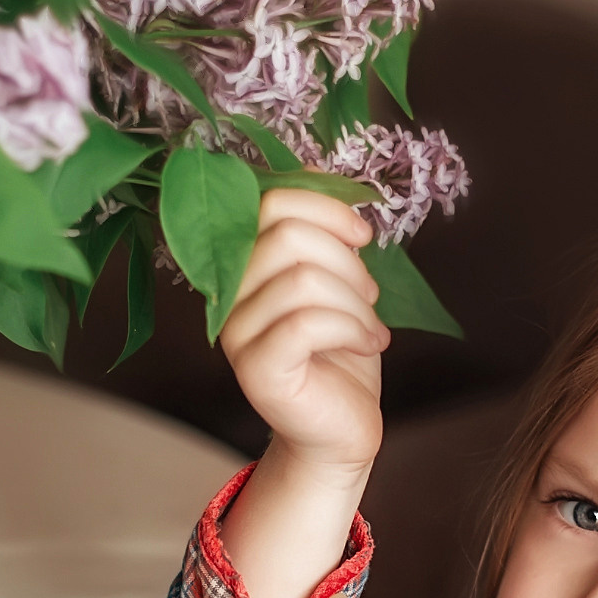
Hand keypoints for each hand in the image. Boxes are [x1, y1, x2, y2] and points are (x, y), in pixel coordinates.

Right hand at [219, 188, 386, 478]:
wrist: (342, 427)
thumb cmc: (338, 352)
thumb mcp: (335, 278)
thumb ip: (318, 230)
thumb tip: (316, 171)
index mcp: (241, 264)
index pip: (268, 203)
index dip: (325, 208)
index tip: (362, 235)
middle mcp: (226, 296)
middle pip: (285, 236)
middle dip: (345, 259)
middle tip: (368, 293)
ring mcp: (236, 335)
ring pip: (302, 280)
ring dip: (355, 302)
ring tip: (370, 326)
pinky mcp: (258, 371)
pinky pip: (306, 324)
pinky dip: (353, 328)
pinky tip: (370, 344)